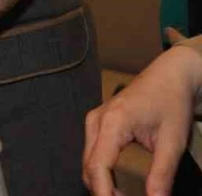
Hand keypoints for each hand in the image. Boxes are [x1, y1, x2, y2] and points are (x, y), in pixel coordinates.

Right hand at [83, 43, 201, 195]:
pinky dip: (102, 173)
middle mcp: (97, 120)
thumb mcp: (172, 141)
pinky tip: (119, 185)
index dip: (104, 193)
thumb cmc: (172, 102)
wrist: (171, 75)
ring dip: (101, 184)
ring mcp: (95, 120)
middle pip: (88, 166)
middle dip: (103, 192)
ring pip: (88, 161)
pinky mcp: (98, 123)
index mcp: (113, 122)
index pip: (98, 165)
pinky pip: (92, 154)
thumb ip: (162, 174)